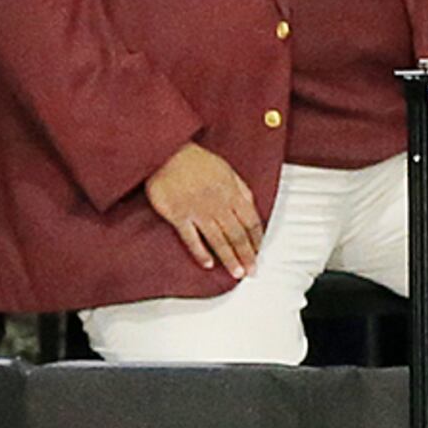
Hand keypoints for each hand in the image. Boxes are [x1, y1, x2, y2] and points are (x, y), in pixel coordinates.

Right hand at [144, 142, 262, 276]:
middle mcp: (218, 204)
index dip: (257, 239)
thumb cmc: (197, 160)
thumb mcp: (227, 170)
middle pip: (237, 234)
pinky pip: (192, 238)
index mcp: (232, 193)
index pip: (251, 221)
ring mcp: (198, 211)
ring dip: (229, 258)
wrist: (168, 153)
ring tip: (236, 273)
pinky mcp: (178, 216)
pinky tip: (208, 264)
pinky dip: (200, 252)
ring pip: (219, 239)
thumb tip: (251, 205)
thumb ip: (241, 189)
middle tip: (252, 271)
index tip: (259, 252)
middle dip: (246, 255)